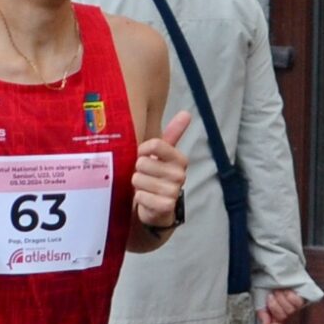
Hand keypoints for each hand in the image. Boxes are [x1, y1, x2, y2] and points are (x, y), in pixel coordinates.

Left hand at [129, 109, 190, 230]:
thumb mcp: (162, 156)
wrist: (156, 210)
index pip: (156, 144)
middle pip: (142, 162)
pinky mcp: (166, 206)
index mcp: (179, 159)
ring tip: (144, 189)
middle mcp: (179, 174)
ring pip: (138, 179)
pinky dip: (138, 198)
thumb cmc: (156, 178)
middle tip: (144, 178)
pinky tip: (145, 200)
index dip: (142, 150)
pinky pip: (140, 196)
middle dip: (137, 171)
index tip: (142, 156)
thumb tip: (187, 113)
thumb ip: (172, 134)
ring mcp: (174, 191)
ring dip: (136, 186)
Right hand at [255, 287, 309, 323]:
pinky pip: (297, 304)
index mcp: (273, 313)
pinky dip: (291, 297)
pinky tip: (287, 291)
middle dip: (275, 306)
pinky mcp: (303, 299)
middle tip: (271, 296)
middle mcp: (284, 311)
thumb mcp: (260, 297)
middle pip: (282, 317)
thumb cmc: (266, 283)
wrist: (275, 269)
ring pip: (290, 311)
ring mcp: (294, 306)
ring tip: (279, 291)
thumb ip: (262, 313)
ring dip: (282, 299)